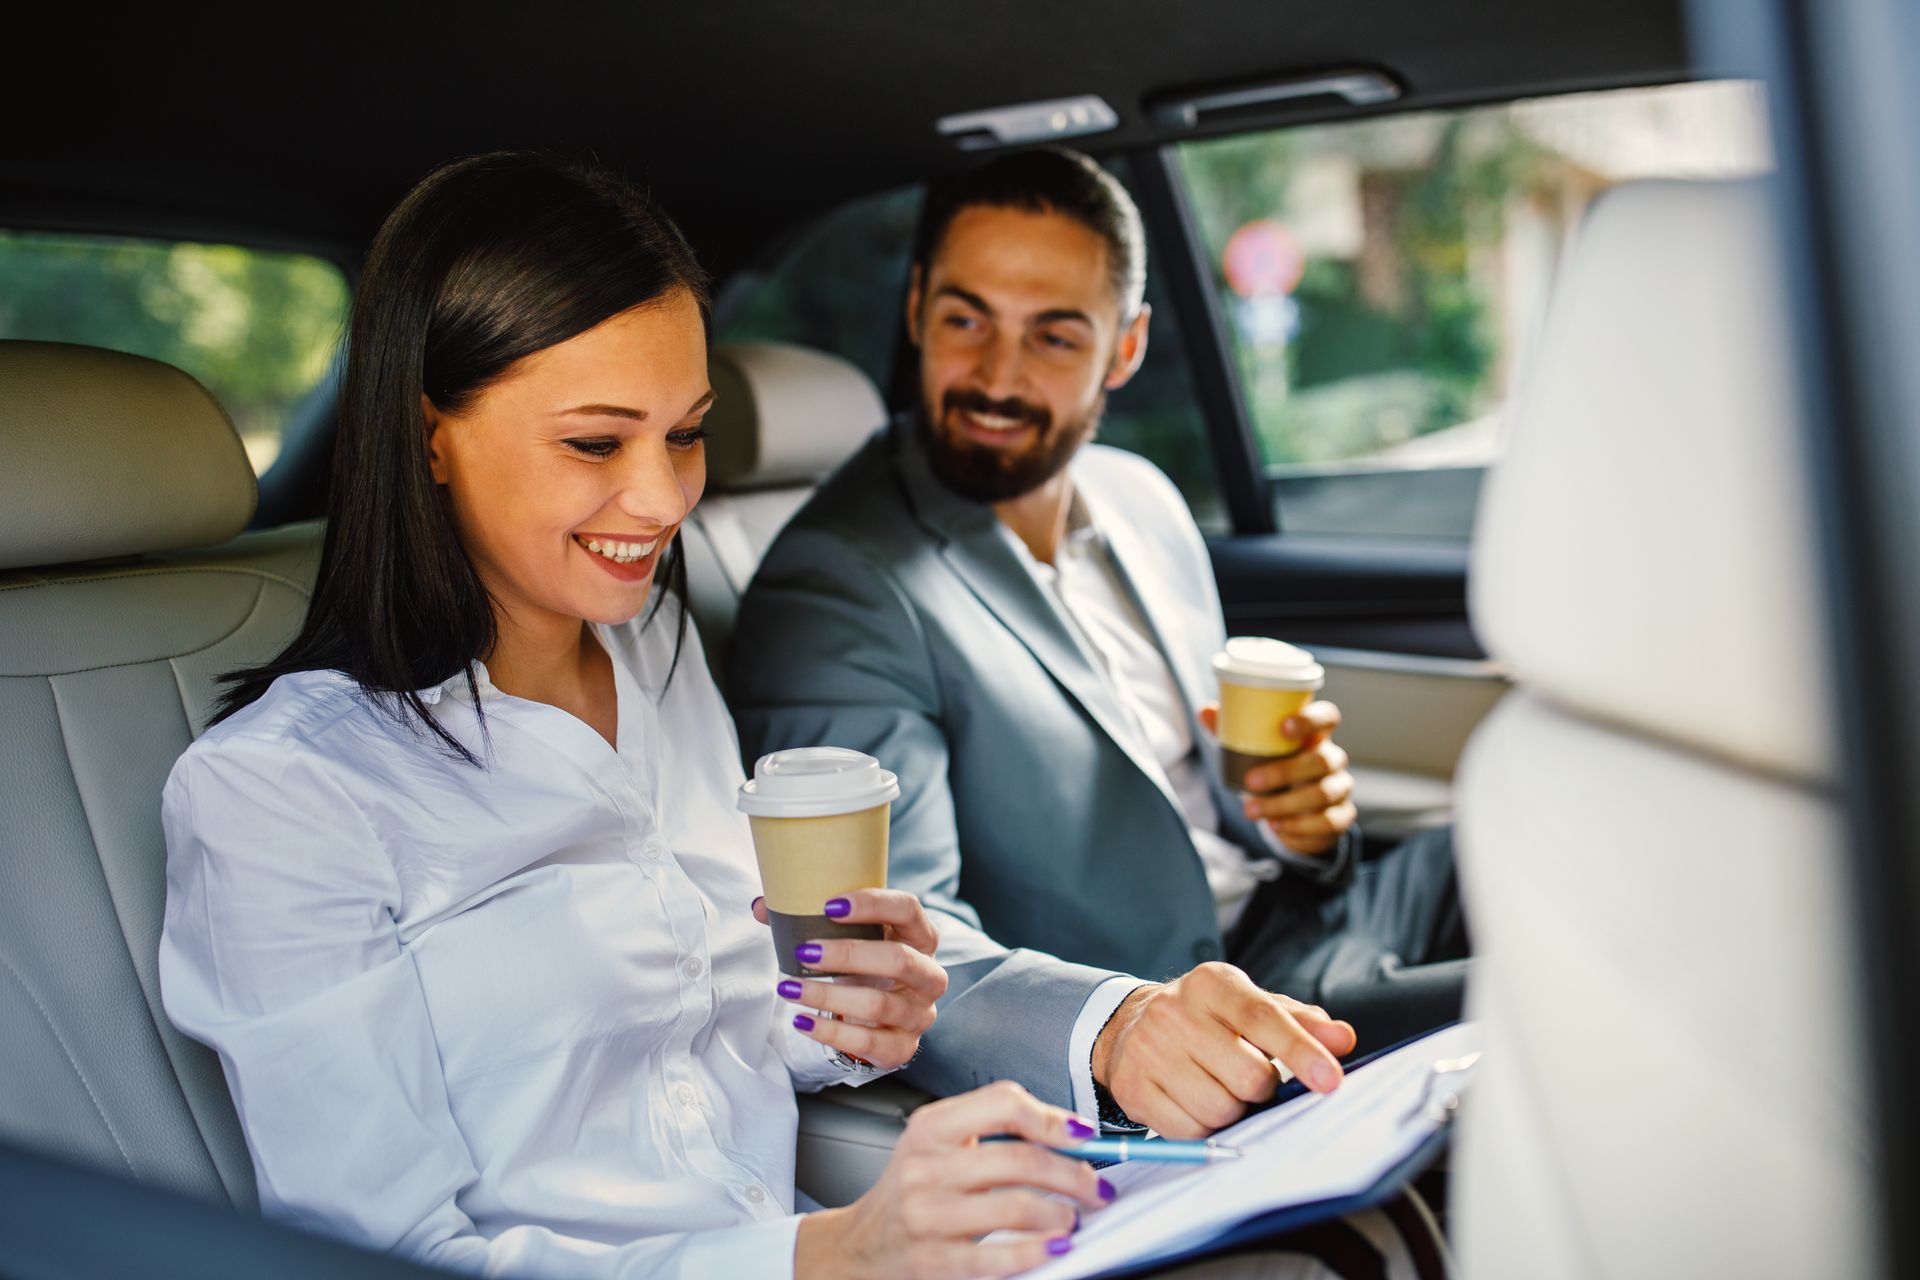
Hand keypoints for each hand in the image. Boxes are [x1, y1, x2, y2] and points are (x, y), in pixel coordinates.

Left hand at [753, 889, 947, 1069]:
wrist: (876, 1016)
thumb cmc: (863, 967)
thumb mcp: (848, 940)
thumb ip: (809, 919)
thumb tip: (761, 907)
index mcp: (920, 937)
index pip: (908, 910)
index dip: (873, 904)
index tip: (830, 906)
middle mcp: (928, 975)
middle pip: (899, 959)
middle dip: (848, 954)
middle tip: (805, 951)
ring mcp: (919, 1014)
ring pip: (878, 1004)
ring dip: (827, 995)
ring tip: (789, 987)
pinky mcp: (903, 1047)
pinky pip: (868, 1042)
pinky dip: (830, 1032)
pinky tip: (802, 1021)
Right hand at [794, 1080, 1113, 1279]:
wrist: (861, 1246)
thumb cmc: (911, 1191)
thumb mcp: (938, 1144)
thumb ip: (993, 1129)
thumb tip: (1068, 1132)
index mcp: (931, 1126)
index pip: (1003, 1103)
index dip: (1052, 1118)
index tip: (1082, 1135)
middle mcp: (924, 1166)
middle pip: (1020, 1159)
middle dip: (1073, 1174)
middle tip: (1095, 1187)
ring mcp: (926, 1215)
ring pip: (1015, 1206)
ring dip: (1061, 1213)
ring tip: (1075, 1218)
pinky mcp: (932, 1260)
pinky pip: (997, 1257)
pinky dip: (1036, 1251)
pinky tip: (1054, 1247)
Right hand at [1090, 962, 1356, 1138]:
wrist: (1133, 1025)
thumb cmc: (1209, 1020)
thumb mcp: (1252, 1007)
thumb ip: (1301, 1022)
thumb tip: (1342, 1039)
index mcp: (1212, 984)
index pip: (1262, 1017)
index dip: (1300, 1050)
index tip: (1330, 1079)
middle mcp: (1174, 1011)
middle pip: (1247, 1076)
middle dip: (1261, 1089)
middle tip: (1251, 1079)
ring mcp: (1148, 1050)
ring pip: (1219, 1110)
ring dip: (1233, 1111)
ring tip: (1220, 1089)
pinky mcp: (1132, 1087)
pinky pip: (1188, 1131)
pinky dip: (1203, 1127)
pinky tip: (1195, 1102)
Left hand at [1199, 699, 1356, 856]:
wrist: (1293, 810)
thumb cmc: (1274, 768)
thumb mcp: (1254, 749)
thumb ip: (1232, 729)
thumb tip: (1205, 711)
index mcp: (1315, 734)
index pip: (1326, 717)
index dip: (1310, 720)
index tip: (1283, 727)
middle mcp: (1333, 758)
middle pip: (1321, 760)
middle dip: (1284, 772)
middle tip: (1249, 782)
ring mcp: (1341, 788)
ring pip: (1323, 794)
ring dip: (1283, 805)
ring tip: (1252, 810)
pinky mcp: (1342, 816)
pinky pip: (1328, 823)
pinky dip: (1299, 827)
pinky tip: (1277, 827)